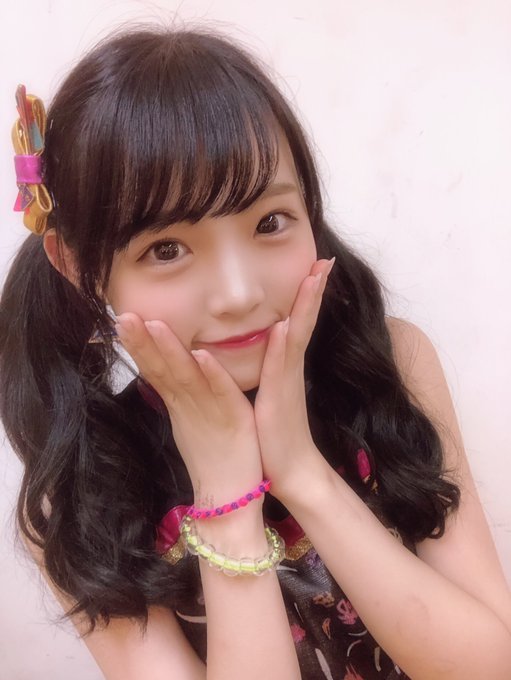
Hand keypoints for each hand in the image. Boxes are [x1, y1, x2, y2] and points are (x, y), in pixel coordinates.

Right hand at [115, 314, 262, 502]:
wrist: (229, 501)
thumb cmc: (213, 459)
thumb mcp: (191, 422)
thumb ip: (180, 396)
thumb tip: (166, 375)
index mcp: (179, 404)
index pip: (153, 369)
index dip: (138, 346)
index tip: (122, 320)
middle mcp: (188, 406)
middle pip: (160, 370)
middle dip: (141, 342)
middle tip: (122, 316)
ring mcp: (207, 413)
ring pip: (185, 376)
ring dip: (169, 350)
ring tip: (153, 325)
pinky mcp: (232, 420)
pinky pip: (220, 393)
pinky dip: (210, 374)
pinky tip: (200, 355)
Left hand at [254, 258, 334, 498]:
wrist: (290, 469)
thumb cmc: (276, 431)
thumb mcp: (273, 390)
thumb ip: (273, 366)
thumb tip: (272, 342)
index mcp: (287, 364)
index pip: (299, 320)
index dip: (307, 294)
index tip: (316, 266)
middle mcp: (291, 367)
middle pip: (305, 320)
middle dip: (314, 290)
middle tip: (324, 261)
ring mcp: (288, 381)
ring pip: (297, 336)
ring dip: (305, 306)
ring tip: (314, 277)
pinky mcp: (278, 399)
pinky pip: (279, 368)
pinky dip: (282, 346)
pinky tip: (284, 326)